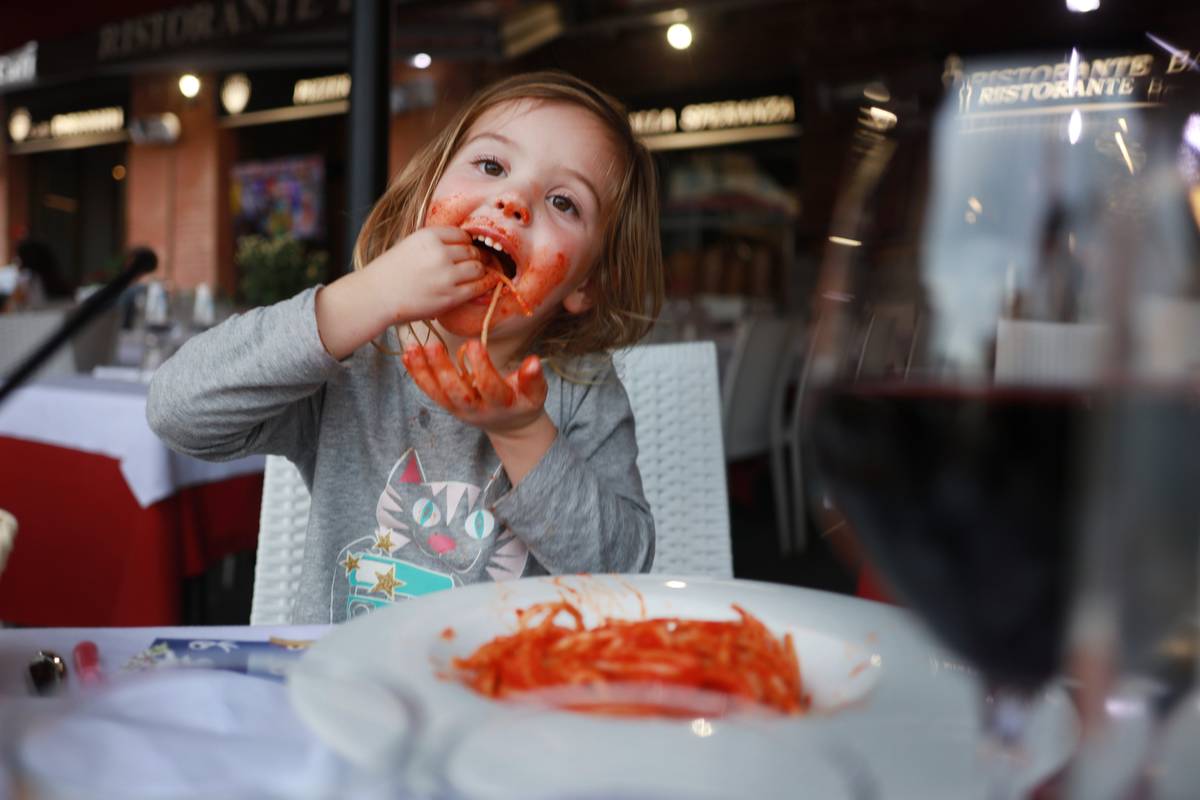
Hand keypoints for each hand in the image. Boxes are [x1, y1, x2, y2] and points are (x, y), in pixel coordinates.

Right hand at [316, 227, 494, 359]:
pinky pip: (477, 288)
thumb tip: (465, 245)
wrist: (376, 296)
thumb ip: (436, 243)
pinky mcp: (450, 296)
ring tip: (475, 276)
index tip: (464, 251)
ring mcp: (446, 276)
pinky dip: (483, 286)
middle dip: (475, 258)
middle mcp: (440, 253)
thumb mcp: (412, 244)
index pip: (462, 235)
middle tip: (474, 264)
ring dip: (480, 272)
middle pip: (472, 251)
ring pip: (478, 268)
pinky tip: (480, 287)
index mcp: (429, 236)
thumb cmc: (391, 272)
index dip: (466, 244)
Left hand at [402, 339, 547, 433]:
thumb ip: (533, 378)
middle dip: (443, 370)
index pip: (489, 387)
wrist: (509, 424)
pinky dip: (417, 373)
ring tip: (412, 348)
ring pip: (438, 393)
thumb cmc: (523, 401)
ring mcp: (458, 409)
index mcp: (501, 404)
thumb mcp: (535, 392)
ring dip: (423, 371)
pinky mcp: (447, 405)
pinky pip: (429, 391)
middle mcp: (476, 410)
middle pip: (457, 393)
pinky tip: (407, 355)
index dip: (481, 367)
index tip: (474, 343)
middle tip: (432, 345)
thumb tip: (534, 362)